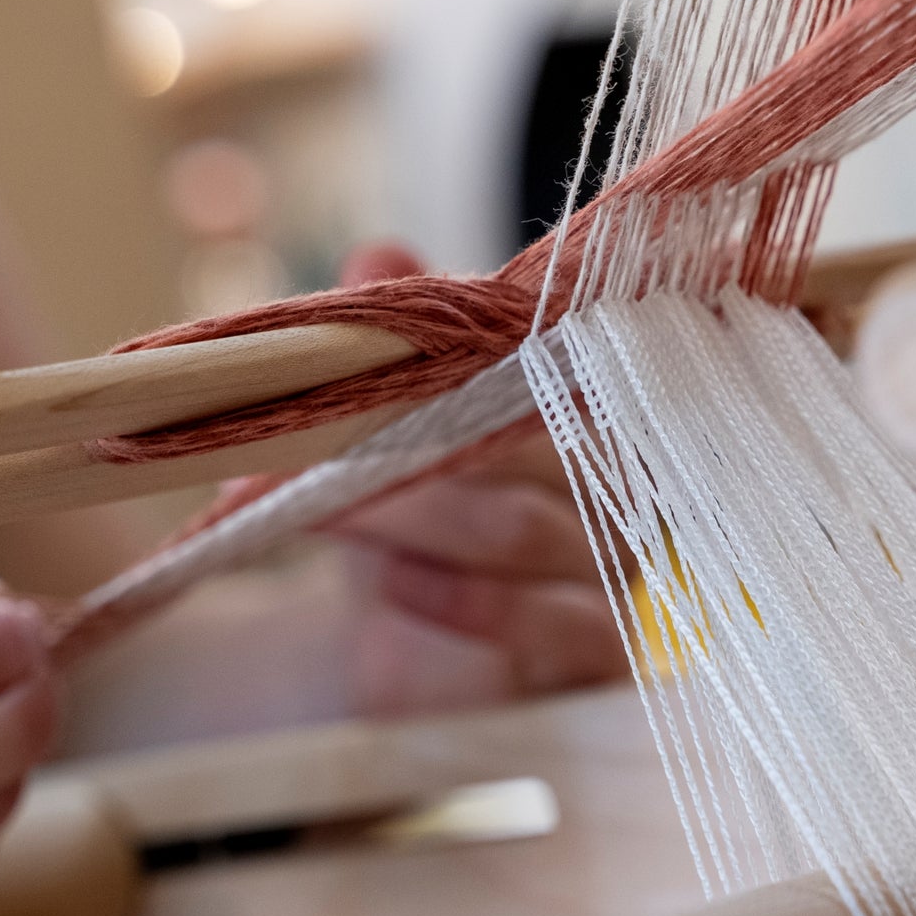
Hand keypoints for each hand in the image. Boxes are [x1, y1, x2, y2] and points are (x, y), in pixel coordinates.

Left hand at [327, 244, 628, 716]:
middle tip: (298, 446)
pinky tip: (392, 586)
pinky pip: (552, 623)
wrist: (396, 657)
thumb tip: (381, 258)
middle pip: (521, 435)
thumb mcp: (381, 434)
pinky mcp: (601, 656)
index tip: (381, 356)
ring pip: (523, 528)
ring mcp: (617, 568)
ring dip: (408, 520)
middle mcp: (615, 481)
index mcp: (578, 411)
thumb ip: (391, 347)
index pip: (551, 358)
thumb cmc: (406, 527)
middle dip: (402, 440)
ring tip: (320, 513)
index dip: (469, 351)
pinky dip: (462, 603)